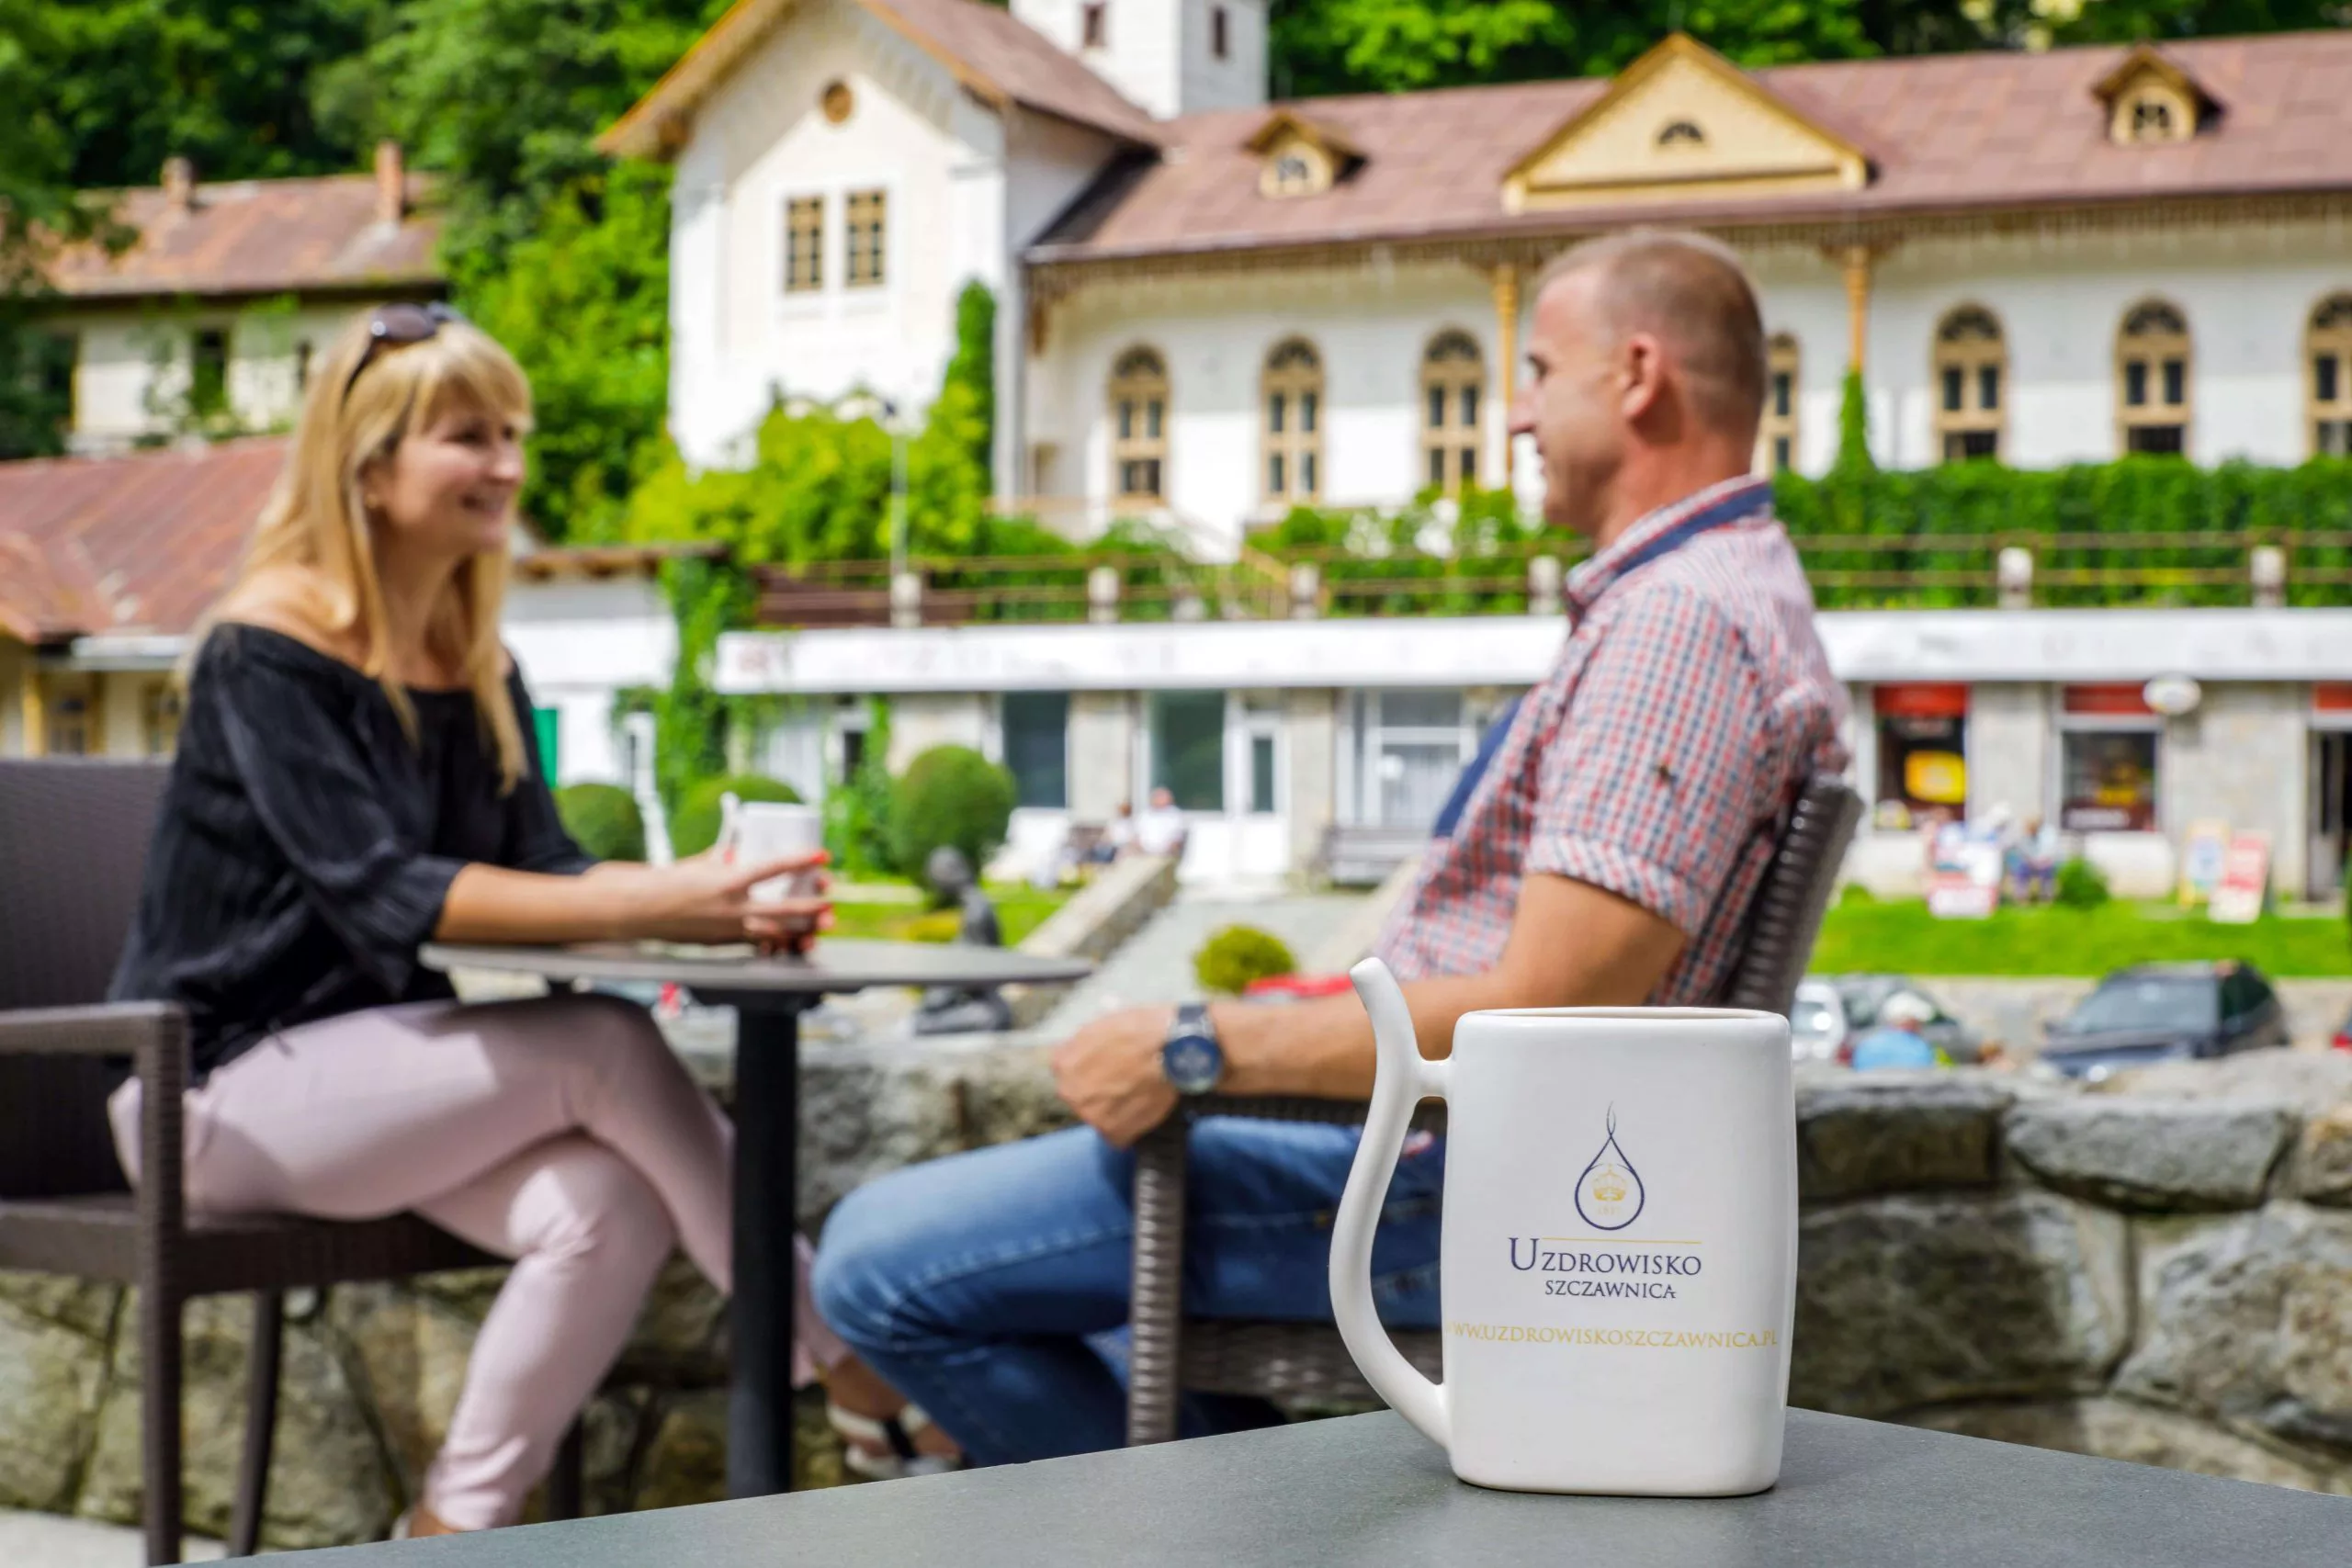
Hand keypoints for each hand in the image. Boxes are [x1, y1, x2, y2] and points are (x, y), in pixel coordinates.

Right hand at [620, 850, 830, 946]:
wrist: (642, 909)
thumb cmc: (670, 881)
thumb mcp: (701, 863)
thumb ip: (724, 859)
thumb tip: (740, 851)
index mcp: (729, 880)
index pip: (774, 868)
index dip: (801, 861)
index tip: (822, 856)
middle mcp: (733, 907)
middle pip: (783, 909)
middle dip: (811, 908)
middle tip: (830, 903)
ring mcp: (729, 929)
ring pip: (775, 933)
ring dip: (801, 931)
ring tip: (821, 927)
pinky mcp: (723, 943)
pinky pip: (757, 944)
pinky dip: (776, 942)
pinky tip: (793, 941)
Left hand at [1051, 1006, 1177, 1147]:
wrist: (1172, 1048)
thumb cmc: (1142, 1029)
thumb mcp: (1101, 1025)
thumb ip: (1083, 1046)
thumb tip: (1081, 1055)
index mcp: (1063, 1063)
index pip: (1067, 1074)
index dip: (1090, 1071)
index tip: (1106, 1070)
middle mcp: (1070, 1091)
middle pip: (1081, 1098)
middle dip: (1099, 1094)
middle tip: (1125, 1084)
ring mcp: (1091, 1115)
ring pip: (1099, 1118)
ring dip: (1116, 1112)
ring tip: (1139, 1097)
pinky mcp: (1114, 1133)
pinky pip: (1118, 1136)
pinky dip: (1131, 1129)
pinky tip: (1145, 1112)